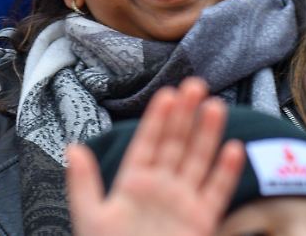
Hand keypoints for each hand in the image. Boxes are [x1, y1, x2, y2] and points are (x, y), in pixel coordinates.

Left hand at [67, 78, 244, 235]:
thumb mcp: (90, 217)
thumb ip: (83, 182)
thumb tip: (72, 146)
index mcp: (132, 183)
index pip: (147, 143)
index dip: (157, 119)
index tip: (167, 93)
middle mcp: (160, 188)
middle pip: (176, 144)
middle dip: (186, 115)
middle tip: (196, 84)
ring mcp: (182, 203)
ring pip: (198, 161)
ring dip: (207, 135)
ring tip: (216, 106)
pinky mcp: (201, 222)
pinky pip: (216, 193)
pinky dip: (225, 172)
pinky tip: (233, 149)